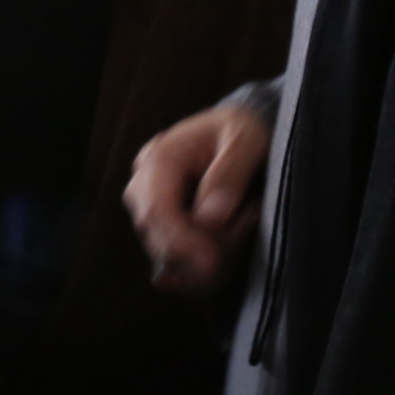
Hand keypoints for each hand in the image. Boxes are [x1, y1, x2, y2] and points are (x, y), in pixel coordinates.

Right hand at [125, 103, 272, 295]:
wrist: (237, 131)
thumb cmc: (242, 131)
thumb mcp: (248, 141)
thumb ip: (230, 174)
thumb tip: (209, 218)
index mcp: (160, 157)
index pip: (156, 211)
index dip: (181, 242)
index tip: (211, 263)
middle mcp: (144, 181)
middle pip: (159, 238)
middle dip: (205, 245)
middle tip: (250, 219)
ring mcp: (148, 203)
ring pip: (169, 253)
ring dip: (210, 249)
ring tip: (246, 215)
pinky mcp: (161, 221)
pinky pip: (174, 257)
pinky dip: (202, 258)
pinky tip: (226, 246)